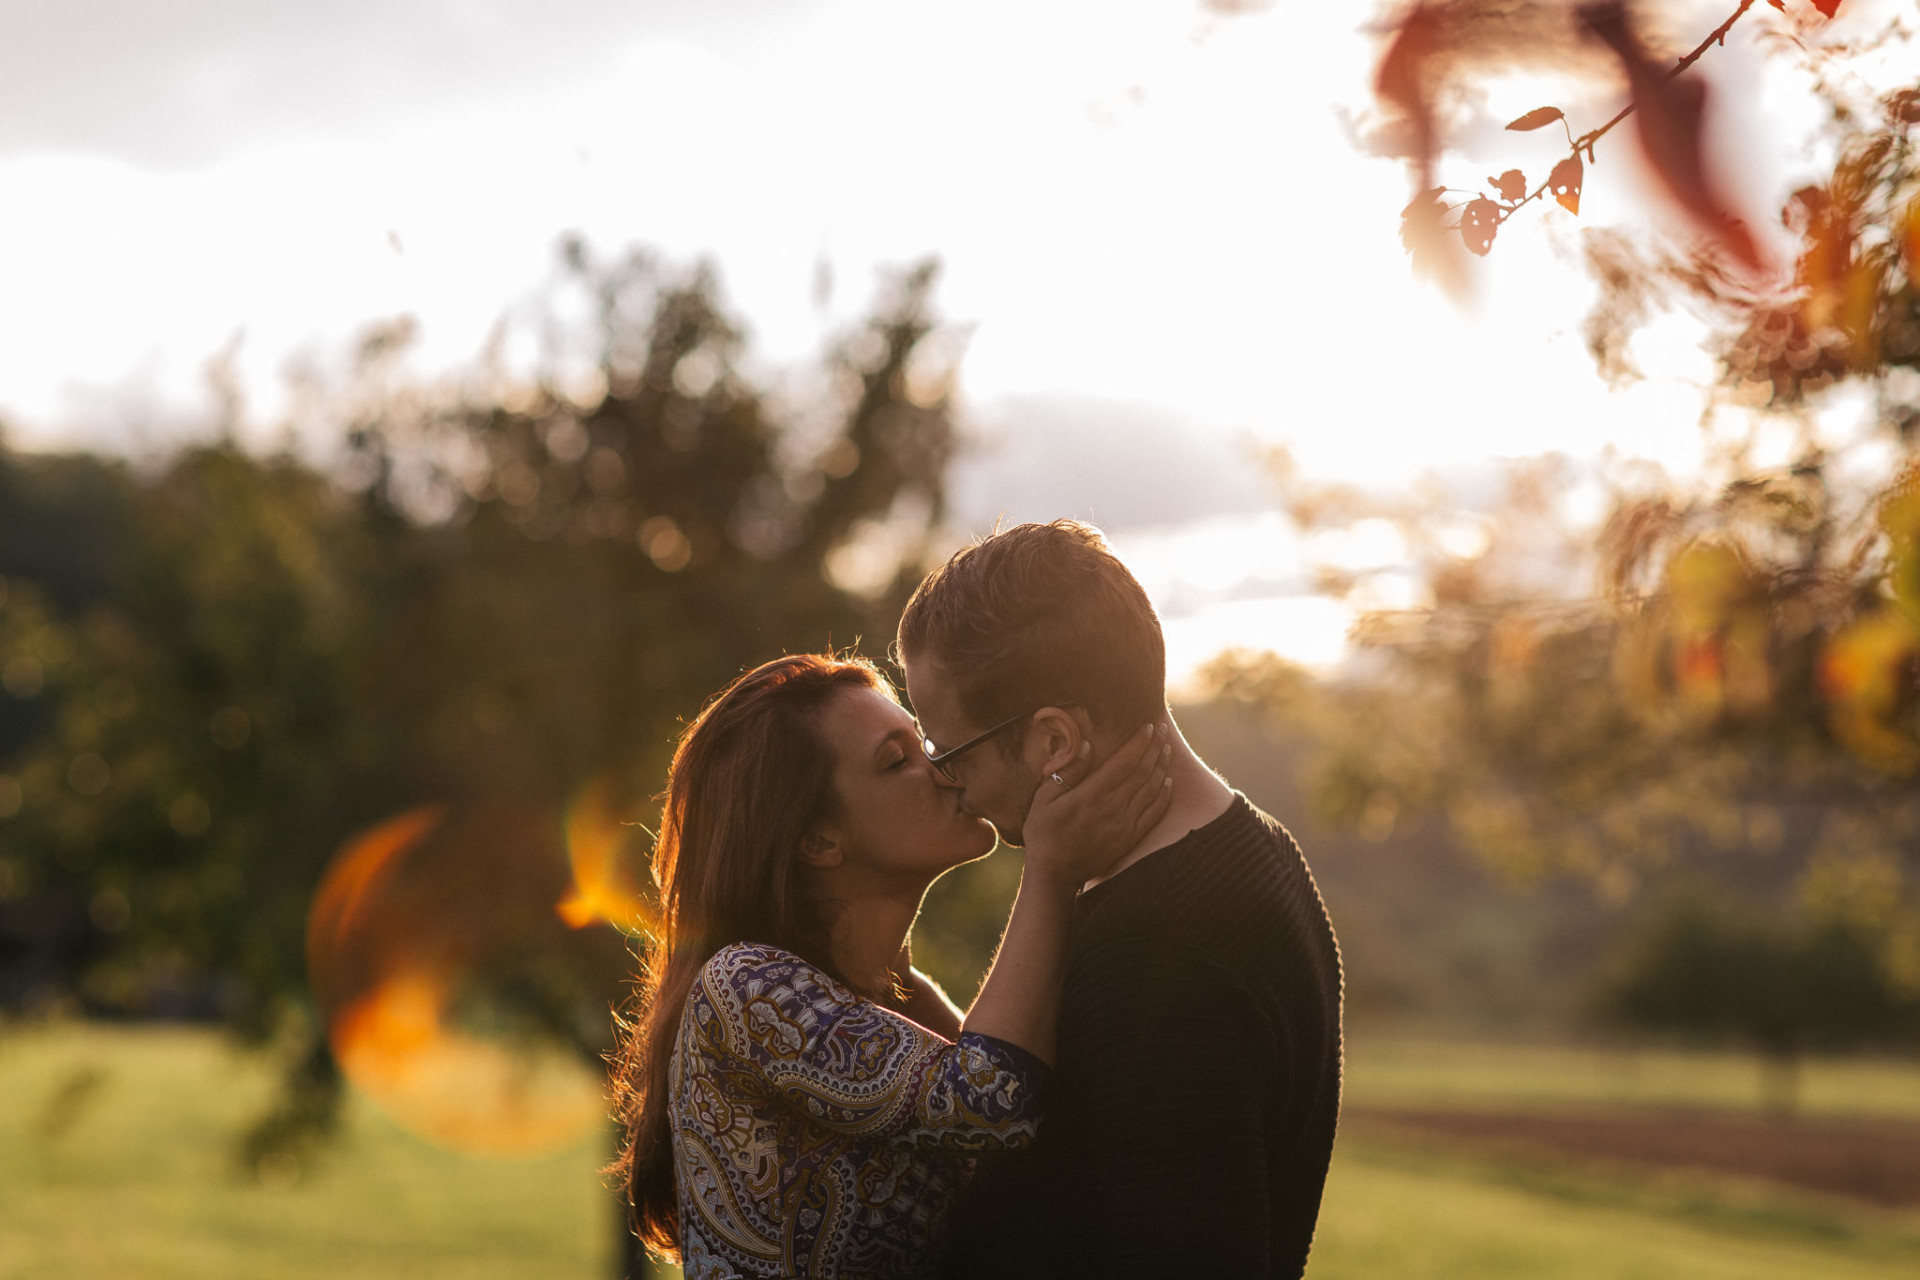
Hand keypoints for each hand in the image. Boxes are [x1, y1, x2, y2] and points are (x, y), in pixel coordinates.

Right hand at [1021, 722, 1171, 887]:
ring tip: (1167, 750)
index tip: (1149, 727)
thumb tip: (1087, 746)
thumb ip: (1067, 772)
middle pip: (1143, 771)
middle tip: (1163, 731)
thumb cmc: (1044, 833)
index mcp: (1092, 794)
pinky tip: (1169, 783)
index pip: (1124, 761)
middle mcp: (1113, 807)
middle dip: (1155, 748)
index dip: (1139, 742)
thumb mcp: (1044, 799)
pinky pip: (1154, 814)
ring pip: (1152, 789)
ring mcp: (1124, 824)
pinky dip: (1164, 796)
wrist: (1055, 874)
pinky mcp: (1130, 839)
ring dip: (1162, 767)